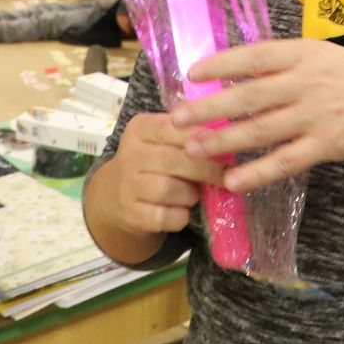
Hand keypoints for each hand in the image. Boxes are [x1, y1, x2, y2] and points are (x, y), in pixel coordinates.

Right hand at [96, 113, 227, 237]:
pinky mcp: (130, 213)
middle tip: (225, 177)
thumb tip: (228, 139)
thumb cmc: (152, 163)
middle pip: (174, 160)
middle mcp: (129, 154)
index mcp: (141, 128)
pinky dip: (180, 216)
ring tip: (194, 194)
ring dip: (190, 195)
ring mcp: (126, 185)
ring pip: (169, 189)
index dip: (201, 138)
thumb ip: (189, 136)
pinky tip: (181, 212)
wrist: (115, 196)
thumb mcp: (163, 141)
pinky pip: (164, 216)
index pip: (173, 127)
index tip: (224, 148)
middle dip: (206, 170)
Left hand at [170, 40, 343, 192]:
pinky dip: (256, 172)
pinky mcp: (326, 145)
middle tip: (176, 118)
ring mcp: (316, 115)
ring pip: (260, 129)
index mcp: (304, 54)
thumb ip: (284, 63)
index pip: (254, 57)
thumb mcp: (322, 56)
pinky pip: (284, 161)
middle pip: (249, 95)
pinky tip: (232, 180)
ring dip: (223, 140)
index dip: (221, 64)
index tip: (191, 74)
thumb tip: (236, 72)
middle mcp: (306, 82)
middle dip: (209, 108)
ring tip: (192, 150)